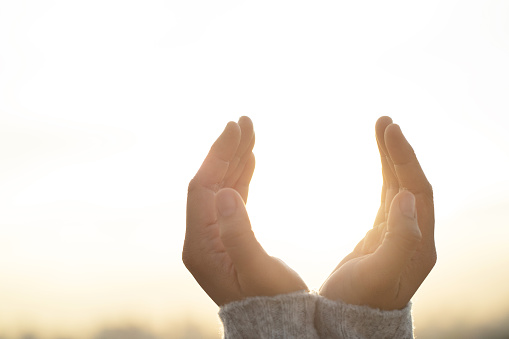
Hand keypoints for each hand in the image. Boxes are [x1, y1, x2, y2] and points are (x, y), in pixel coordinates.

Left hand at [183, 117, 306, 305]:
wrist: (276, 325)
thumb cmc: (271, 302)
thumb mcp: (256, 270)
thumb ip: (238, 233)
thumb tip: (224, 191)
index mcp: (201, 246)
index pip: (202, 188)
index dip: (218, 155)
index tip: (236, 128)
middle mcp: (202, 238)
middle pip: (210, 183)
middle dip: (226, 151)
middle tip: (244, 121)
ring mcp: (214, 237)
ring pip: (221, 187)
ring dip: (234, 160)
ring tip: (249, 132)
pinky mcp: (228, 236)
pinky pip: (231, 199)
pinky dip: (240, 176)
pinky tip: (249, 159)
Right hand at [319, 116, 435, 309]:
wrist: (349, 321)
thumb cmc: (361, 302)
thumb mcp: (382, 274)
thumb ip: (401, 238)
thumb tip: (406, 196)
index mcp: (418, 243)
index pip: (417, 190)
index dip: (404, 158)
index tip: (388, 129)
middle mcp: (414, 235)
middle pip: (410, 183)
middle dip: (398, 151)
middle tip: (384, 121)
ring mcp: (399, 234)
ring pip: (399, 187)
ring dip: (391, 159)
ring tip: (381, 128)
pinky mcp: (382, 235)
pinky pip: (386, 197)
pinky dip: (384, 176)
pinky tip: (381, 162)